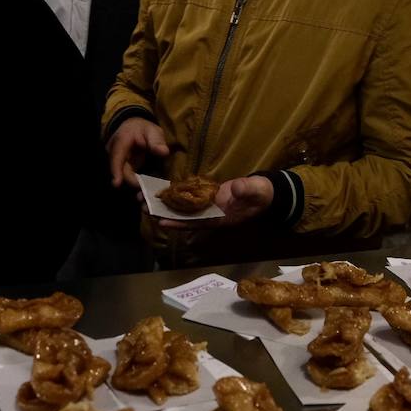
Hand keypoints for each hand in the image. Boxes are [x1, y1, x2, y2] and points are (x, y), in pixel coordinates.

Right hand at [106, 117, 168, 188]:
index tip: (116, 183)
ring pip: (125, 177)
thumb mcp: (152, 131)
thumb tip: (164, 152)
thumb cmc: (143, 129)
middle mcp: (116, 154)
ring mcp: (119, 162)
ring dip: (135, 186)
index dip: (116, 171)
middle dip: (132, 183)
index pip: (116, 157)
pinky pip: (129, 178)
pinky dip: (138, 184)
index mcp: (121, 142)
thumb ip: (156, 141)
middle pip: (121, 171)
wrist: (134, 128)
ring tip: (146, 196)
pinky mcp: (124, 169)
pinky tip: (146, 192)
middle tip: (144, 195)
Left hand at [155, 175, 273, 231]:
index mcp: (221, 218)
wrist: (266, 192)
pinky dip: (177, 196)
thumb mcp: (258, 191)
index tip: (161, 221)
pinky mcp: (209, 198)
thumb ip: (247, 189)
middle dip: (165, 215)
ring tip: (146, 201)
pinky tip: (162, 192)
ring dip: (167, 206)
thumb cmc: (262, 194)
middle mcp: (212, 216)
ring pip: (185, 209)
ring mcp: (210, 208)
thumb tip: (234, 188)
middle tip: (144, 209)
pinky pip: (190, 199)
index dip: (179, 223)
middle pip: (185, 218)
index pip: (196, 223)